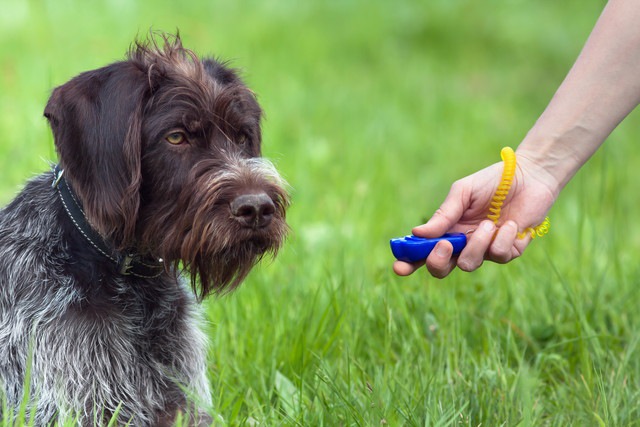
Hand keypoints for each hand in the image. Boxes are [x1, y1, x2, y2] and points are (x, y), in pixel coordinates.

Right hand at [393, 153, 557, 277]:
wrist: (530, 175)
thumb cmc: (492, 182)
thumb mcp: (463, 192)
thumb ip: (443, 214)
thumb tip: (417, 233)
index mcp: (447, 230)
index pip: (423, 252)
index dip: (409, 263)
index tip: (399, 267)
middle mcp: (463, 244)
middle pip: (442, 269)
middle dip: (438, 262)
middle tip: (445, 245)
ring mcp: (485, 250)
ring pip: (470, 264)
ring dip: (477, 245)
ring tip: (488, 224)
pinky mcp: (509, 251)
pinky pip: (499, 256)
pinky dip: (503, 239)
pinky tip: (510, 223)